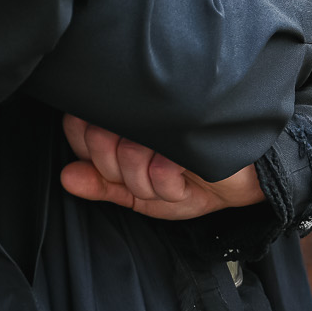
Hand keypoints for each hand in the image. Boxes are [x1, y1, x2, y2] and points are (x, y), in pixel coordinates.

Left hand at [58, 115, 264, 219]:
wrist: (246, 178)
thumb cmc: (195, 179)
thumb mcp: (142, 195)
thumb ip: (103, 185)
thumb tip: (66, 178)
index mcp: (124, 123)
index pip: (78, 128)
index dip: (87, 152)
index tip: (114, 166)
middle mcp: (140, 115)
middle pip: (99, 143)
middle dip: (121, 174)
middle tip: (148, 174)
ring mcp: (164, 119)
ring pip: (127, 160)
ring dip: (150, 185)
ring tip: (172, 175)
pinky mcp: (188, 130)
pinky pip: (158, 172)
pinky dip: (171, 186)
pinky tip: (187, 174)